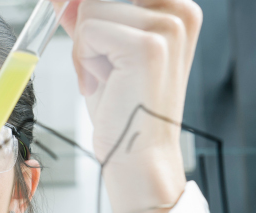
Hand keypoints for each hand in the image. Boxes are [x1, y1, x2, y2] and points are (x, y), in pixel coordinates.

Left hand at [59, 0, 201, 212]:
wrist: (137, 155)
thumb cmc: (123, 110)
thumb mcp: (102, 53)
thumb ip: (87, 19)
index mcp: (177, 9)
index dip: (87, 7)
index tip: (75, 17)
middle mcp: (179, 11)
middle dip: (85, 29)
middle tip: (97, 67)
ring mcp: (167, 27)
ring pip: (89, 10)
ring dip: (83, 49)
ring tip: (103, 80)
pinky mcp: (148, 46)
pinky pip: (88, 30)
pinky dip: (82, 60)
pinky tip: (99, 85)